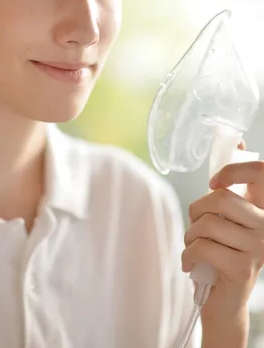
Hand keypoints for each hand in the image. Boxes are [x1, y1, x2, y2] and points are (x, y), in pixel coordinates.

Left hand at [182, 152, 263, 324]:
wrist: (224, 304)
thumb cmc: (221, 253)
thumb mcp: (229, 217)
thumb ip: (233, 186)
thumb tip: (238, 140)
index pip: (261, 172)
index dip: (234, 169)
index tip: (214, 182)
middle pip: (222, 197)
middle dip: (197, 210)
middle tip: (196, 225)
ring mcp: (258, 248)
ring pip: (208, 222)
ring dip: (190, 235)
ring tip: (194, 246)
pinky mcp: (242, 268)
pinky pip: (202, 246)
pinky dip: (187, 254)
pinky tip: (191, 263)